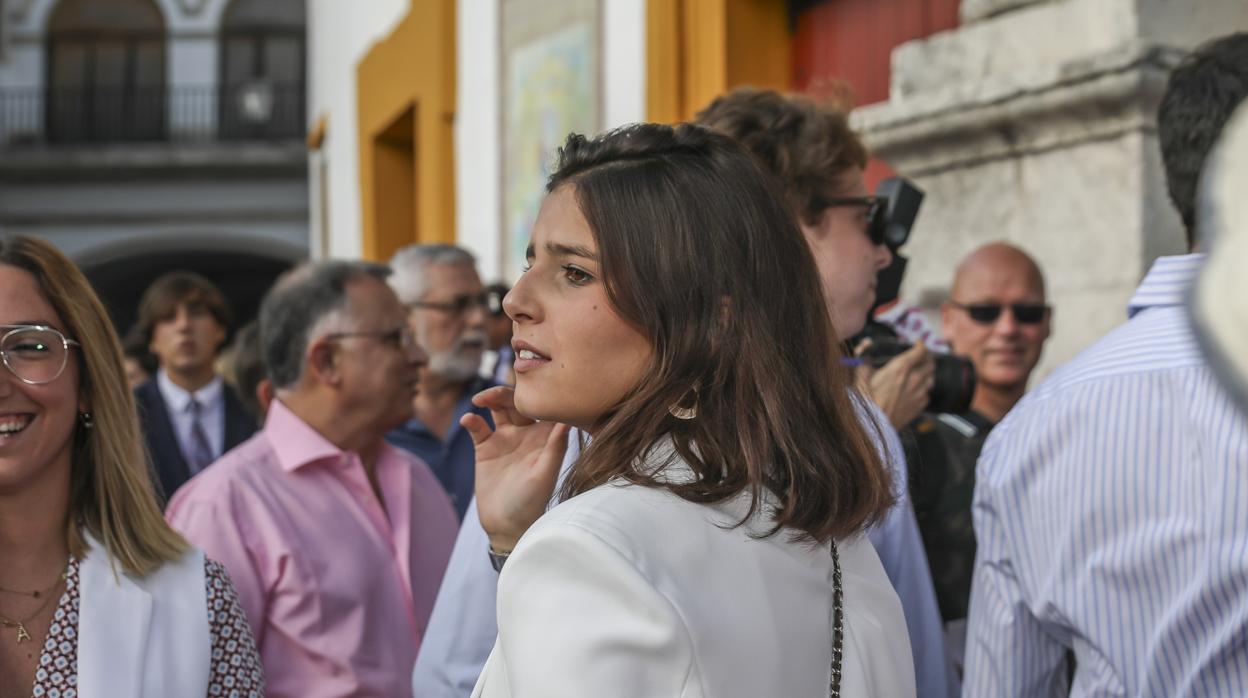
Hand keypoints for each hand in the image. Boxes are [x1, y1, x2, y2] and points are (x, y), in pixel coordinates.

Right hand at [461, 386, 571, 553]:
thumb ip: (555, 447)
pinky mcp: (485, 448)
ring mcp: (506, 439)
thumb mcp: (544, 475)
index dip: (537, 392)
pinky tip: (468, 420)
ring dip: (490, 399)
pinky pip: (478, 427)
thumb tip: (568, 419)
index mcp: (545, 436)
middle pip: (517, 402)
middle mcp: (527, 433)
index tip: (527, 385)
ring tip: (479, 400)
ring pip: (498, 408)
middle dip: (505, 393)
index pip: (543, 405)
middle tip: (492, 394)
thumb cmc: (532, 503)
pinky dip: (472, 420)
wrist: (506, 525)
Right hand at [856, 340, 934, 428]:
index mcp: (901, 367)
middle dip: (926, 358)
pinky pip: (927, 393)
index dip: (920, 345)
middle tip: (920, 357)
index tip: (916, 344)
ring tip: (919, 373)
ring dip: (927, 373)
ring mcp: (920, 393)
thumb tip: (866, 344)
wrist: (872, 427)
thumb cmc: (865, 401)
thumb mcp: (860, 375)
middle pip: (931, 363)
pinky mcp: (920, 406)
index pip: (921, 350)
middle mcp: (915, 379)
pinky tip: (915, 390)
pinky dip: (923, 389)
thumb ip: (865, 357)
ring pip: (931, 378)